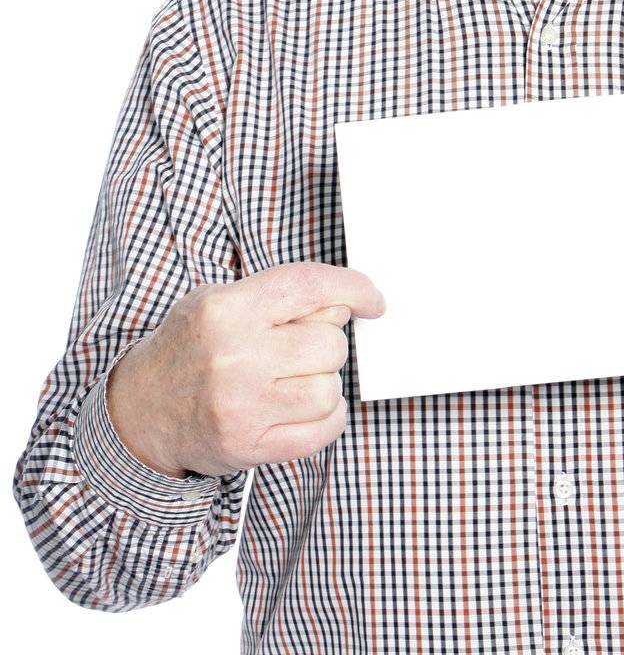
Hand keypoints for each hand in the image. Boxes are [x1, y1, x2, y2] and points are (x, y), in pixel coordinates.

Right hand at [106, 261, 385, 478]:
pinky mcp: (248, 447)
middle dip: (328, 344)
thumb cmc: (191, 347)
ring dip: (325, 383)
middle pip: (329, 343)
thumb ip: (280, 297)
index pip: (309, 286)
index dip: (353, 288)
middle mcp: (234, 356)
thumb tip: (343, 304)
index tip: (373, 299)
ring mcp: (241, 406)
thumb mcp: (221, 301)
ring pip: (329, 389)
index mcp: (227, 309)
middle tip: (303, 349)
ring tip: (297, 380)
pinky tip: (306, 408)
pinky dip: (327, 419)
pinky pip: (321, 432)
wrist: (141, 411)